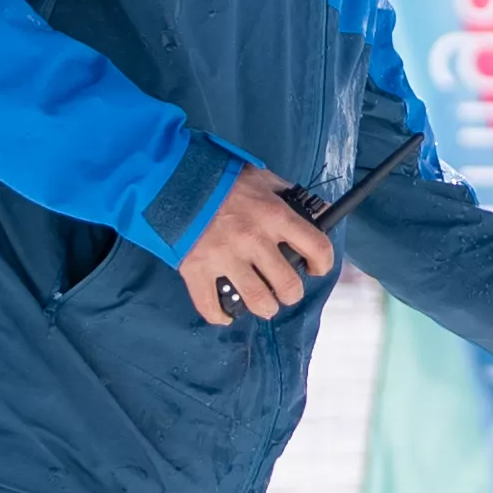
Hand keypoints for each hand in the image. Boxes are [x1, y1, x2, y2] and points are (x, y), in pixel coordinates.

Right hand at [178, 163, 333, 327]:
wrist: (169, 177)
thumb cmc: (219, 177)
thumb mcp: (262, 178)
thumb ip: (290, 196)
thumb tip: (321, 212)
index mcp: (274, 215)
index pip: (316, 247)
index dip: (323, 263)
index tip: (316, 268)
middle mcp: (252, 239)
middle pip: (287, 284)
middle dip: (291, 293)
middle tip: (286, 291)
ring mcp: (223, 256)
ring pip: (257, 300)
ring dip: (264, 307)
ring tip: (263, 303)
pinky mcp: (195, 268)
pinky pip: (210, 304)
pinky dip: (220, 315)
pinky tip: (226, 314)